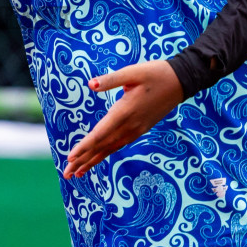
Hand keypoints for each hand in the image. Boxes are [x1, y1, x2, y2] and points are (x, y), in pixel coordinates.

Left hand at [62, 60, 184, 178]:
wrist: (181, 82)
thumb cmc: (155, 73)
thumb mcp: (132, 72)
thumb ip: (111, 80)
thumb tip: (90, 84)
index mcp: (124, 112)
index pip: (100, 134)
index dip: (84, 147)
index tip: (70, 158)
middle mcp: (130, 125)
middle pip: (102, 146)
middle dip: (83, 160)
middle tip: (66, 173)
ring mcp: (136, 129)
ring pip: (110, 148)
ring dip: (93, 160)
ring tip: (78, 172)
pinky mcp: (140, 129)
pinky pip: (119, 144)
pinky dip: (106, 153)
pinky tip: (99, 157)